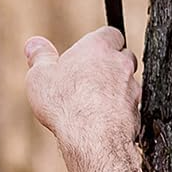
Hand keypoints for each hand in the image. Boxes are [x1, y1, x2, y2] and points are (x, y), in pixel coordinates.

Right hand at [23, 28, 141, 152]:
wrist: (92, 138)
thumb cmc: (65, 103)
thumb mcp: (40, 76)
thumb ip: (40, 57)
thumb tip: (34, 44)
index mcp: (99, 47)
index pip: (110, 33)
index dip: (100, 43)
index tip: (88, 53)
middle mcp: (121, 64)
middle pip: (122, 57)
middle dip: (110, 65)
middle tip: (89, 78)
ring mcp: (133, 88)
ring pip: (128, 83)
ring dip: (115, 89)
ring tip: (93, 104)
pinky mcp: (137, 112)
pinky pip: (130, 107)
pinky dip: (119, 111)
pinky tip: (102, 121)